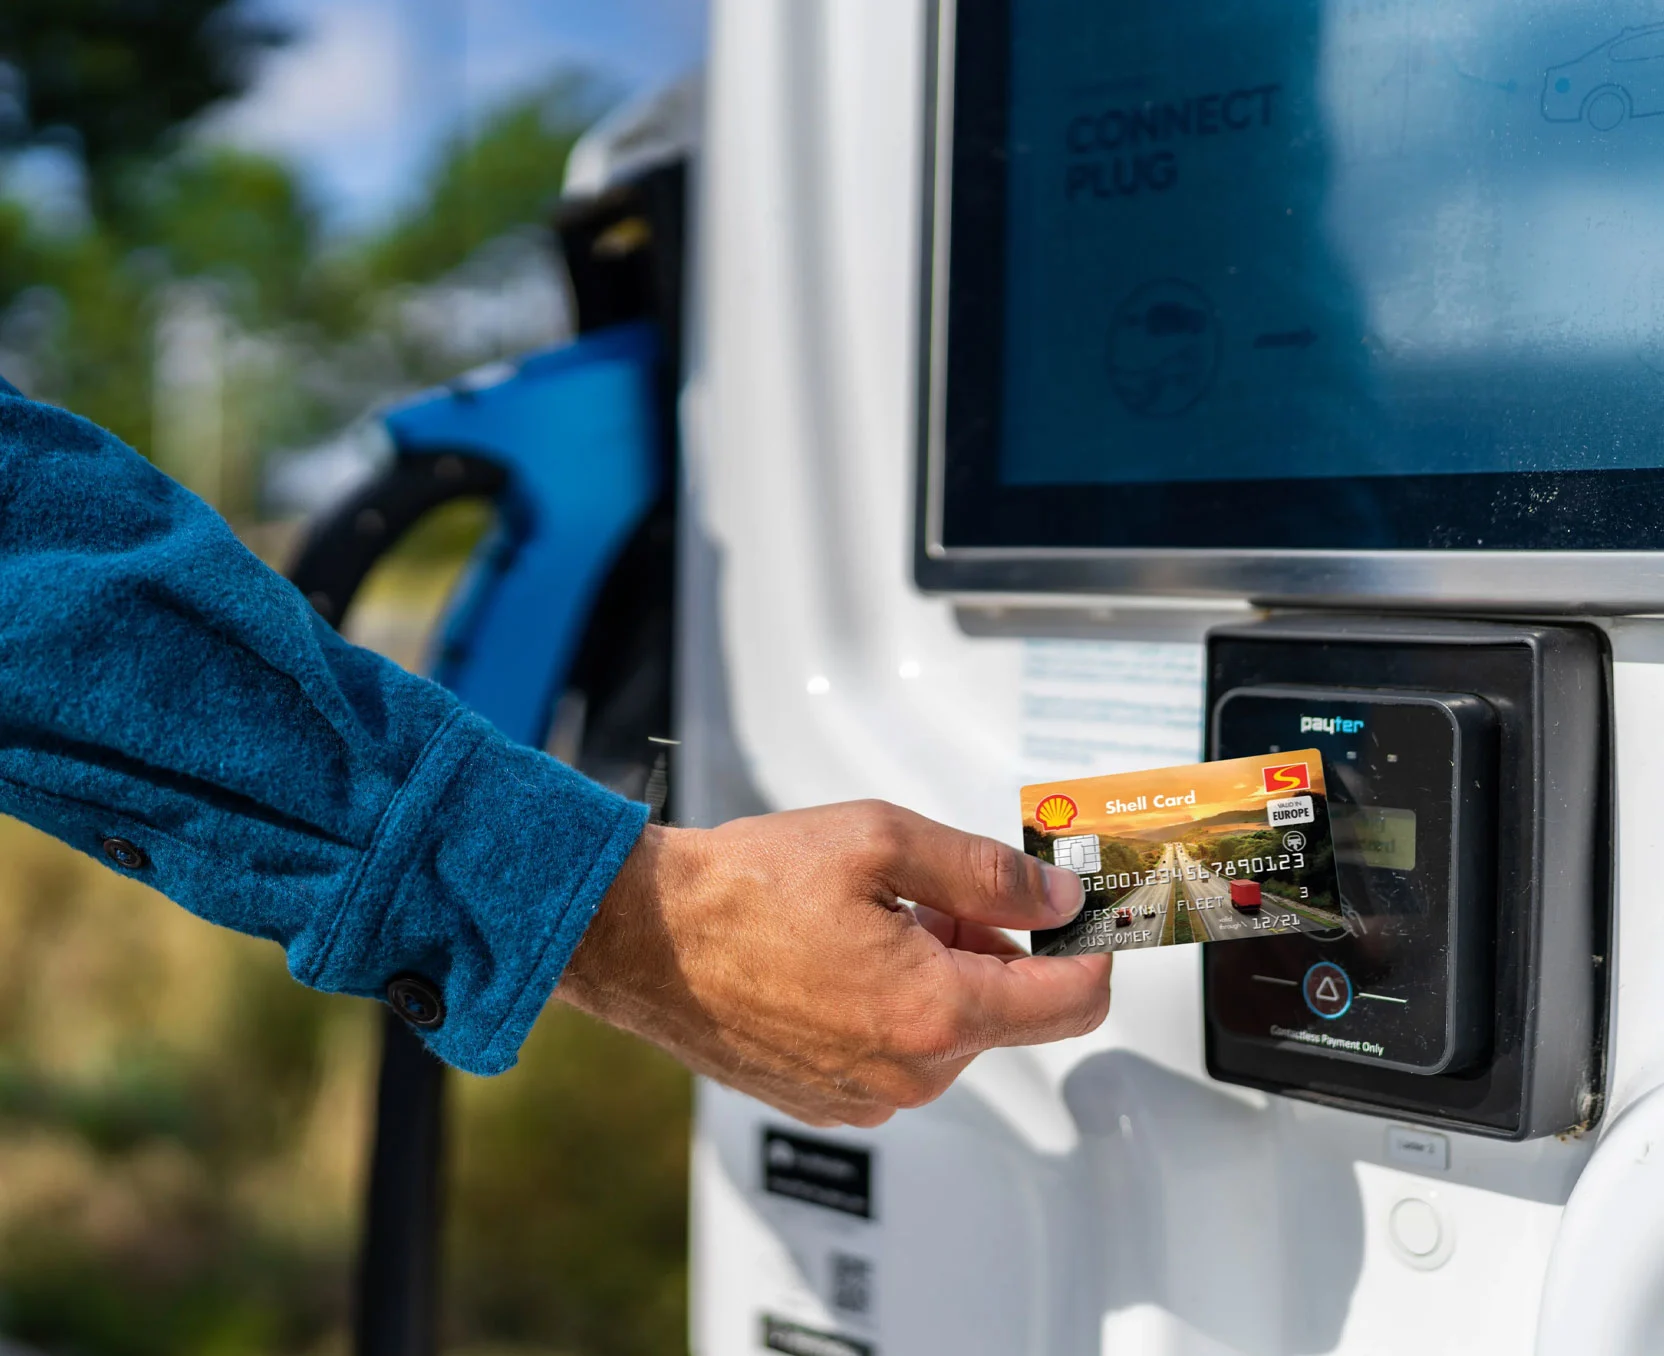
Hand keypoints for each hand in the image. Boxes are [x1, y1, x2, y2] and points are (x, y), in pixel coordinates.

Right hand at [556, 800, 1110, 1126]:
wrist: (643, 938)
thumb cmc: (740, 890)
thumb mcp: (880, 843)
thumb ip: (986, 874)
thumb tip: (1052, 898)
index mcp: (931, 1013)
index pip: (1069, 1004)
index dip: (1092, 952)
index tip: (1087, 920)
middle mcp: (906, 1074)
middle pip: (1006, 1012)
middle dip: (990, 948)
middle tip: (928, 892)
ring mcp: (864, 1097)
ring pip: (950, 1032)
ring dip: (937, 974)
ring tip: (866, 920)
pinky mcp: (828, 1101)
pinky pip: (898, 1055)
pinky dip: (893, 1005)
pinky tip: (839, 959)